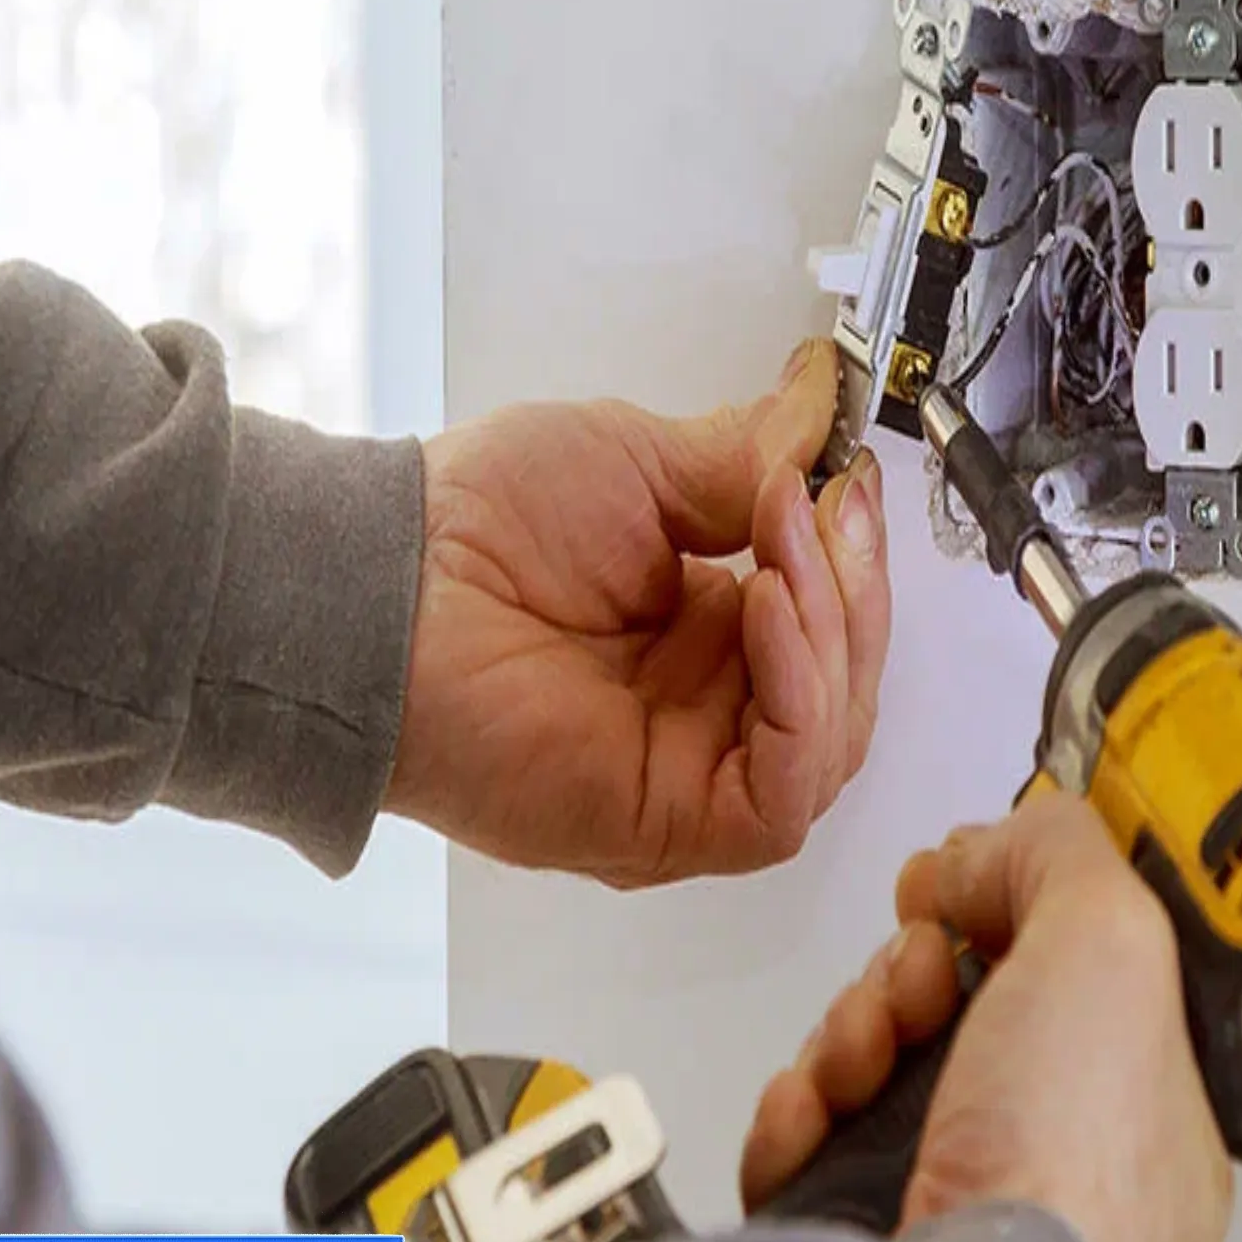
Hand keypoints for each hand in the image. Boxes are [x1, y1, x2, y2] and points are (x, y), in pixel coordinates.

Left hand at [385, 339, 890, 884]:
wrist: (387, 581)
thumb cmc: (474, 525)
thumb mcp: (640, 462)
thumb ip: (746, 459)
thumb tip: (823, 418)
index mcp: (703, 635)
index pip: (832, 624)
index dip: (853, 559)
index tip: (847, 479)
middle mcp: (704, 711)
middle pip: (847, 686)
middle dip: (854, 588)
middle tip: (826, 503)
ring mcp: (688, 772)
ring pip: (831, 743)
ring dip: (833, 633)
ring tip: (784, 547)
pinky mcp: (665, 824)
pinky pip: (779, 798)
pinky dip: (800, 703)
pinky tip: (767, 608)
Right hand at [741, 796, 1232, 1241]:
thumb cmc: (1073, 1177)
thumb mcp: (1114, 942)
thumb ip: (1065, 854)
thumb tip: (997, 842)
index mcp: (1140, 1087)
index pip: (1062, 953)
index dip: (1003, 901)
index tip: (969, 879)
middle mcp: (1052, 1141)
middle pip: (954, 990)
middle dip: (909, 963)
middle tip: (920, 980)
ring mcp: (957, 1188)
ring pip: (876, 1051)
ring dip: (849, 1026)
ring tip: (864, 1061)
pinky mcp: (865, 1226)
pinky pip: (811, 1129)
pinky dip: (799, 1105)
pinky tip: (817, 1115)